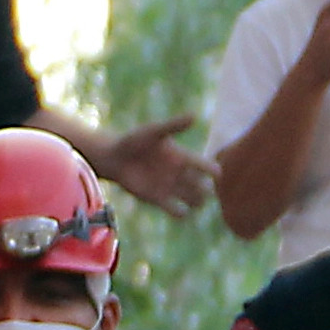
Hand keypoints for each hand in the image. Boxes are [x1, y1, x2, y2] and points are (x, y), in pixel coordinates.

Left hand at [100, 116, 215, 217]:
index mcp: (182, 156)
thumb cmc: (134, 140)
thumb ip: (174, 126)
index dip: (213, 170)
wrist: (114, 157)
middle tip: (202, 191)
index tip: (215, 174)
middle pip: (203, 186)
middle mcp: (179, 173)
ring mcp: (169, 187)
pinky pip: (176, 210)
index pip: (205, 166)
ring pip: (193, 200)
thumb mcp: (154, 132)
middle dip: (206, 191)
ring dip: (197, 203)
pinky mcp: (158, 199)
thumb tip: (194, 116)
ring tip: (194, 202)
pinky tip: (180, 211)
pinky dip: (181, 213)